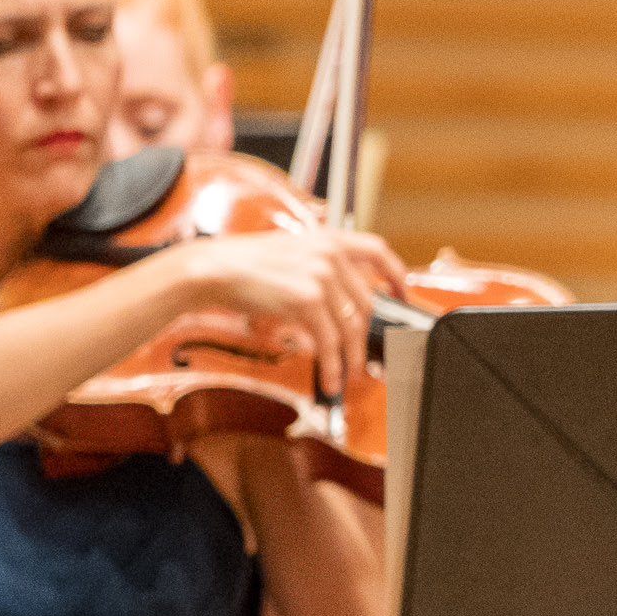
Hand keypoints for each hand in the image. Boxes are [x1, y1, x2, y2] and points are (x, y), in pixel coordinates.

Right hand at [160, 224, 395, 401]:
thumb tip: (343, 303)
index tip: (404, 295)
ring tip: (345, 376)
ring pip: (351, 327)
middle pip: (366, 303)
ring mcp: (321, 275)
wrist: (213, 268)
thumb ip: (321, 268)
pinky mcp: (307, 298)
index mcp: (329, 238)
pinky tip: (330, 377)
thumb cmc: (245, 264)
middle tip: (362, 359)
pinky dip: (333, 364)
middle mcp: (330, 253)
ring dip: (350, 359)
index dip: (397, 275)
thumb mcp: (292, 252)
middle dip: (365, 338)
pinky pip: (330, 341)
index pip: (378, 251)